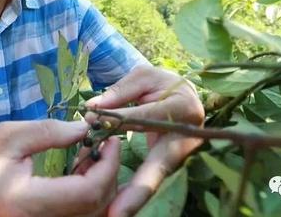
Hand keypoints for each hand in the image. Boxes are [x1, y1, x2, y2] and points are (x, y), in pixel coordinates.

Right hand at [0, 119, 120, 216]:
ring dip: (102, 185)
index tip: (110, 139)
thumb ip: (47, 131)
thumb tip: (85, 128)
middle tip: (105, 145)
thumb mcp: (6, 138)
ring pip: (93, 215)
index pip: (88, 192)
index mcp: (28, 202)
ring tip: (93, 156)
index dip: (108, 165)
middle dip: (109, 173)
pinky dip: (90, 196)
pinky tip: (81, 174)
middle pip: (97, 207)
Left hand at [85, 65, 204, 216]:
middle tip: (117, 211)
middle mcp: (187, 136)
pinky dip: (134, 196)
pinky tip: (117, 209)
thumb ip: (120, 92)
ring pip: (156, 179)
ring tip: (114, 214)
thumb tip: (92, 110)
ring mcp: (182, 155)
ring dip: (134, 198)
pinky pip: (151, 181)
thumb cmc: (161, 85)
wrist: (183, 95)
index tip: (93, 124)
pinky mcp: (172, 165)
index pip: (147, 117)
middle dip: (139, 190)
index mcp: (183, 107)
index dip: (119, 120)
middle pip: (161, 165)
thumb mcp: (143, 77)